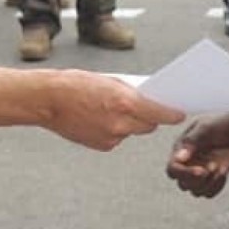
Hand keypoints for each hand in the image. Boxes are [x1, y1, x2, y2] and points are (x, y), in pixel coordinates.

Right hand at [45, 71, 183, 150]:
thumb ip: (131, 94)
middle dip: (148, 117)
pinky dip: (114, 130)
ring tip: (108, 110)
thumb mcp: (109, 81)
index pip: (160, 114)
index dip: (172, 114)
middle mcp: (120, 124)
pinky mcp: (102, 146)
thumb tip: (148, 101)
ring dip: (128, 123)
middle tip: (142, 107)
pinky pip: (118, 138)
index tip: (180, 114)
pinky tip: (98, 119)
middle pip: (149, 125)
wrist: (48, 100)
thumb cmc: (76, 84)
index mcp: (125, 103)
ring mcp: (111, 138)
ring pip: (132, 131)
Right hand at [166, 113, 228, 197]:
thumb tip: (179, 157)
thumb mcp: (206, 128)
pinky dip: (217, 187)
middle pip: (183, 184)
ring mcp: (200, 170)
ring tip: (219, 168)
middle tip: (213, 166)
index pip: (172, 169)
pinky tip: (224, 173)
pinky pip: (209, 193)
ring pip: (195, 191)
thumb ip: (191, 142)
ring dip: (209, 184)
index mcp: (181, 149)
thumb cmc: (221, 121)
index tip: (201, 170)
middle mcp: (188, 162)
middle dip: (198, 180)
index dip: (184, 174)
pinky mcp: (213, 177)